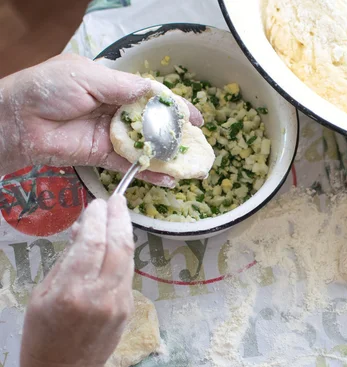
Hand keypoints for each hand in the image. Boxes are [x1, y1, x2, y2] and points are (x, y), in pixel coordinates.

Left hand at [0, 53, 202, 185]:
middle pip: (153, 123)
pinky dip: (149, 172)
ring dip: (167, 155)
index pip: (151, 96)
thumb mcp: (87, 77)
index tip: (197, 117)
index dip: (175, 106)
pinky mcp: (102, 156)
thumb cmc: (46, 89)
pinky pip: (131, 165)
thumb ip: (124, 87)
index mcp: (113, 86)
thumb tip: (156, 95)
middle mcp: (115, 111)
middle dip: (175, 133)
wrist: (16, 121)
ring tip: (190, 165)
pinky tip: (168, 178)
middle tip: (198, 144)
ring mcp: (110, 135)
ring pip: (146, 145)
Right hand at [15, 195, 134, 366]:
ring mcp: (119, 302)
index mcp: (72, 292)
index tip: (96, 203)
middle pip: (119, 245)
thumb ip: (66, 262)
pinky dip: (123, 254)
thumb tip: (85, 232)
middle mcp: (101, 295)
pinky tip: (117, 244)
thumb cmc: (42, 336)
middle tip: (117, 199)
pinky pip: (128, 273)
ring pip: (128, 257)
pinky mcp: (129, 308)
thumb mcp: (42, 295)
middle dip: (119, 217)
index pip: (92, 244)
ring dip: (124, 233)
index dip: (97, 218)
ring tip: (117, 215)